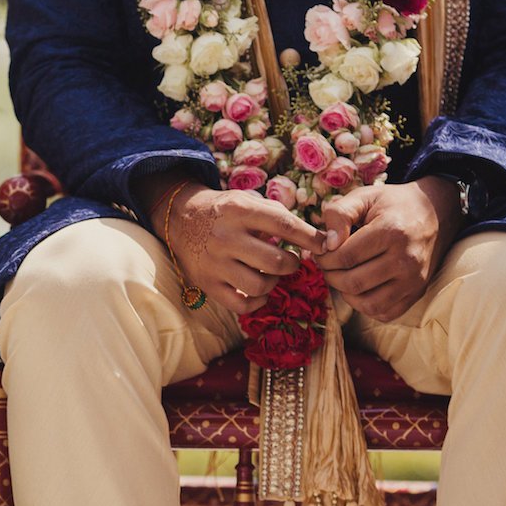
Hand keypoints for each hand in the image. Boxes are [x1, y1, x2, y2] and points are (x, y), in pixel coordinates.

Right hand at [153, 181, 328, 314]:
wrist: (180, 218)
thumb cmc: (224, 211)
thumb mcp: (247, 201)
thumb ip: (278, 216)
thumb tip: (318, 238)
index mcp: (239, 211)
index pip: (285, 225)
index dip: (310, 238)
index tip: (325, 246)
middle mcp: (226, 237)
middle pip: (276, 261)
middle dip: (292, 263)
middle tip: (291, 260)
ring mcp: (214, 263)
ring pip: (260, 286)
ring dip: (275, 282)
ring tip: (271, 273)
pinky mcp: (207, 283)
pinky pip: (241, 304)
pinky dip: (257, 301)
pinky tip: (258, 291)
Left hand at [314, 177, 462, 321]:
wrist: (432, 213)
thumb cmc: (391, 204)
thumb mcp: (364, 196)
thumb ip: (339, 213)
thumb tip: (327, 243)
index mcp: (392, 231)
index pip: (345, 257)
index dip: (324, 257)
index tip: (320, 251)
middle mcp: (407, 259)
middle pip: (354, 282)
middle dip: (330, 275)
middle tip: (326, 264)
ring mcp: (414, 280)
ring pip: (368, 303)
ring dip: (345, 294)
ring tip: (341, 276)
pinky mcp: (417, 293)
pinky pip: (385, 313)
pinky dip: (365, 306)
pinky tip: (359, 288)